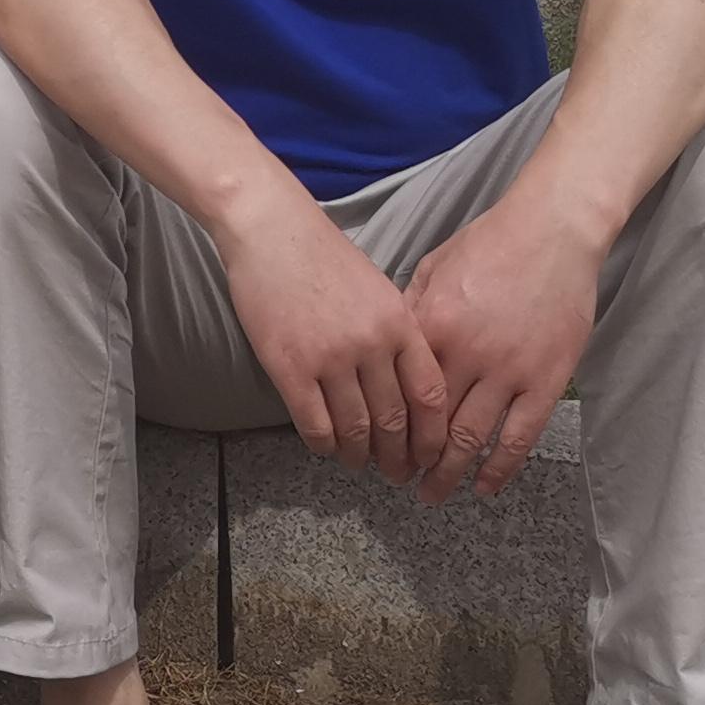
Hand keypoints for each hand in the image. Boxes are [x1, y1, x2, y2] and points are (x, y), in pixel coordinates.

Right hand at [219, 199, 447, 485]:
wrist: (272, 230)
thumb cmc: (324, 256)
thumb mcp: (378, 289)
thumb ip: (397, 333)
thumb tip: (407, 385)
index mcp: (399, 323)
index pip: (429, 396)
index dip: (432, 435)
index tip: (430, 455)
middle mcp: (371, 344)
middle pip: (395, 420)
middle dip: (399, 457)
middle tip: (397, 474)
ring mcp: (330, 358)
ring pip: (355, 429)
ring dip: (359, 456)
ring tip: (359, 464)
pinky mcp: (290, 367)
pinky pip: (314, 424)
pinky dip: (323, 445)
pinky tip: (325, 448)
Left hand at [401, 203, 603, 501]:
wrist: (553, 230)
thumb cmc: (490, 243)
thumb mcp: (433, 269)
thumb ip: (409, 312)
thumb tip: (387, 350)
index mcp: (432, 326)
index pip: (398, 392)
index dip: (384, 427)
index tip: (374, 447)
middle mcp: (467, 355)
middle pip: (429, 424)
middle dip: (409, 460)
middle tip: (399, 480)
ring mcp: (509, 371)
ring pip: (471, 439)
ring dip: (448, 473)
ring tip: (432, 493)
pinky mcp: (547, 380)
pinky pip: (520, 437)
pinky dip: (500, 468)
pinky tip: (484, 487)